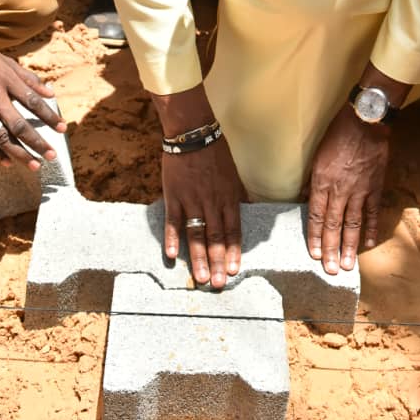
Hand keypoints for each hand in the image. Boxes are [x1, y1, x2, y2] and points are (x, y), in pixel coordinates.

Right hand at [0, 31, 66, 169]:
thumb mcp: (4, 61)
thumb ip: (28, 78)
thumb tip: (51, 93)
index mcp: (6, 80)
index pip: (33, 102)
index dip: (50, 116)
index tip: (63, 128)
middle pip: (19, 124)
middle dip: (37, 142)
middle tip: (52, 156)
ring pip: (0, 136)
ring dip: (19, 153)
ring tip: (34, 165)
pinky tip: (6, 162)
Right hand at [162, 135, 244, 288]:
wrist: (192, 134)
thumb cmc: (215, 153)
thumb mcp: (233, 174)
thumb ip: (239, 195)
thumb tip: (248, 209)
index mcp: (229, 197)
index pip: (233, 229)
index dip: (233, 251)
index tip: (234, 271)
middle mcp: (212, 202)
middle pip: (216, 237)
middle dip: (217, 262)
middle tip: (217, 284)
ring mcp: (191, 200)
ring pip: (196, 234)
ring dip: (198, 257)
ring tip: (200, 278)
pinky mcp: (173, 196)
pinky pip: (173, 221)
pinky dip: (172, 238)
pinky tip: (173, 256)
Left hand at [307, 103, 389, 273]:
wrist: (366, 121)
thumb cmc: (338, 134)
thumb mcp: (317, 154)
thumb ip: (312, 179)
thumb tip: (305, 197)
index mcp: (322, 182)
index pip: (317, 216)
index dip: (315, 237)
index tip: (314, 255)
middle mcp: (340, 190)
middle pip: (334, 225)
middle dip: (331, 250)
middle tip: (330, 271)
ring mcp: (359, 191)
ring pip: (352, 224)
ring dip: (349, 246)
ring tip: (346, 265)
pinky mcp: (375, 187)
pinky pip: (372, 212)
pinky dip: (371, 228)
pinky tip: (368, 243)